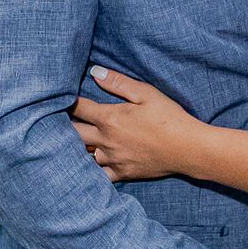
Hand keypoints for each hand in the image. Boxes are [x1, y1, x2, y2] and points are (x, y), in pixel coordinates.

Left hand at [71, 66, 199, 181]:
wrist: (187, 148)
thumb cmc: (169, 116)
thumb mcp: (146, 93)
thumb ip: (118, 83)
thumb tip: (94, 72)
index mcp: (110, 118)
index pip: (79, 108)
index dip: (68, 102)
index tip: (62, 98)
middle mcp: (106, 140)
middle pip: (73, 133)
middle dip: (64, 125)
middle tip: (60, 120)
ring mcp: (112, 159)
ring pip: (82, 155)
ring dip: (75, 147)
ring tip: (69, 141)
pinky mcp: (121, 173)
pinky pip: (97, 175)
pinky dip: (89, 170)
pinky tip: (87, 165)